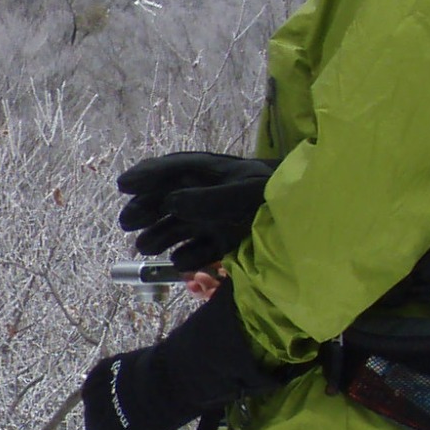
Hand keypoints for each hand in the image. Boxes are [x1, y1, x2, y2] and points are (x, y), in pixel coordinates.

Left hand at [80, 292, 289, 429]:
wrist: (182, 371)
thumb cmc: (175, 358)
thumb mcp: (149, 361)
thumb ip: (143, 374)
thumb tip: (161, 374)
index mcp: (102, 374)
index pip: (92, 395)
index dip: (105, 408)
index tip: (117, 414)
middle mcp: (98, 399)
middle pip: (95, 424)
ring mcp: (110, 423)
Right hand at [116, 152, 274, 271]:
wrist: (306, 222)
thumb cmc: (275, 197)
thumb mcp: (245, 192)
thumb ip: (208, 198)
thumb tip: (171, 202)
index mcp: (212, 173)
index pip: (173, 169)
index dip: (146, 175)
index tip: (123, 184)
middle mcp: (207, 195)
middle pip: (166, 200)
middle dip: (145, 210)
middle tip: (126, 222)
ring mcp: (214, 220)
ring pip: (176, 228)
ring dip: (159, 236)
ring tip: (145, 246)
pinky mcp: (223, 243)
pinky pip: (198, 251)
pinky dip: (188, 258)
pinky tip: (181, 261)